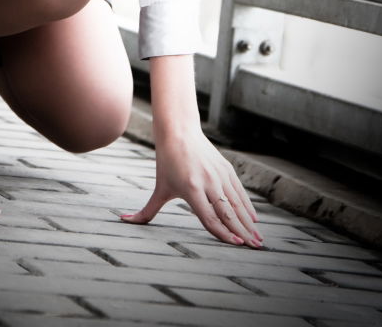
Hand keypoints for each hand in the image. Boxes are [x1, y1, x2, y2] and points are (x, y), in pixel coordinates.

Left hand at [120, 130, 262, 246]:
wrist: (179, 131)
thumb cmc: (166, 162)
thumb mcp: (159, 188)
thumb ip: (145, 211)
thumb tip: (123, 221)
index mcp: (191, 189)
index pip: (210, 218)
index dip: (223, 234)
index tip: (236, 245)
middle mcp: (208, 183)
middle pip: (228, 213)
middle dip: (242, 233)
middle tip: (255, 248)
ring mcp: (219, 175)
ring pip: (237, 203)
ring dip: (249, 223)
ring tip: (258, 240)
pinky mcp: (226, 169)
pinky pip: (239, 192)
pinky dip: (247, 206)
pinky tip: (253, 219)